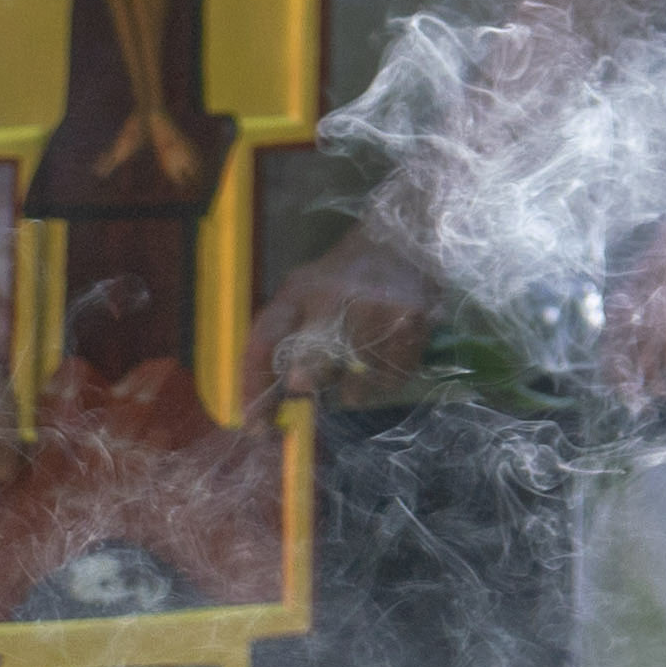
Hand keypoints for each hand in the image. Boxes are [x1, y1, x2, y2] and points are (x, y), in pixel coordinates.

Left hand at [239, 228, 438, 415]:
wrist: (402, 240)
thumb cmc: (344, 279)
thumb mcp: (304, 292)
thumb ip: (283, 338)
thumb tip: (268, 406)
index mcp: (298, 292)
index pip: (264, 343)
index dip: (254, 389)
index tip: (257, 426)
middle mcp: (334, 298)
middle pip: (310, 368)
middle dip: (309, 385)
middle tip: (313, 387)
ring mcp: (376, 310)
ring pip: (353, 386)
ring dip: (351, 388)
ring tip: (357, 364)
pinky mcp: (411, 322)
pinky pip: (389, 381)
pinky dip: (383, 382)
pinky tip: (384, 358)